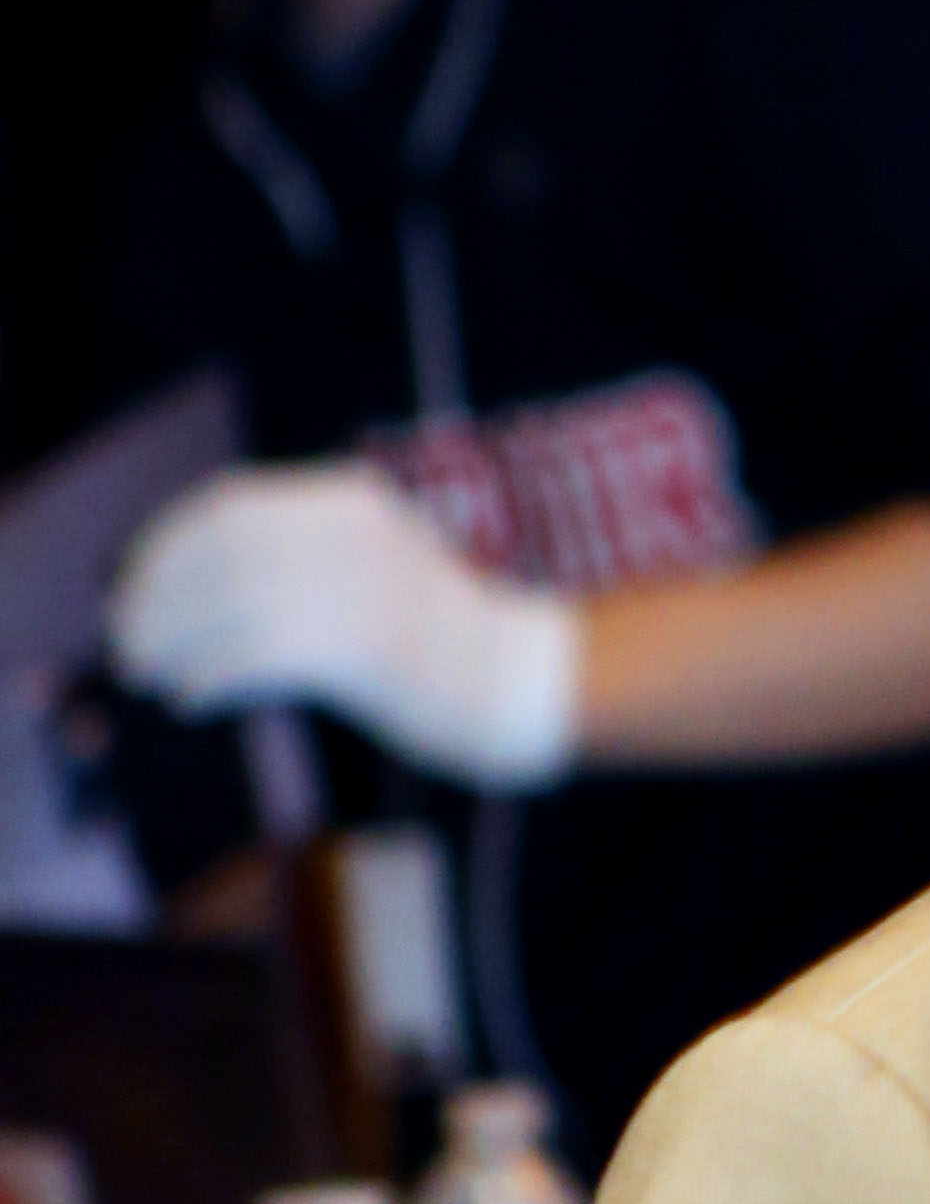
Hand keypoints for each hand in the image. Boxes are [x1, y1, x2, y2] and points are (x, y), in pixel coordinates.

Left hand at [110, 465, 582, 789]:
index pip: (230, 506)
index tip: (133, 588)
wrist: (528, 681)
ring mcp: (362, 587)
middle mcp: (351, 534)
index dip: (167, 546)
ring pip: (228, 605)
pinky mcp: (366, 647)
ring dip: (173, 643)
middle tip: (126, 642)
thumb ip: (305, 560)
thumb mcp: (375, 567)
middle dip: (156, 598)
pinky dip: (209, 679)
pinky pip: (257, 657)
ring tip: (149, 675)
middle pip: (219, 553)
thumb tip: (195, 587)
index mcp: (350, 502)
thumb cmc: (444, 642)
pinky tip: (192, 701)